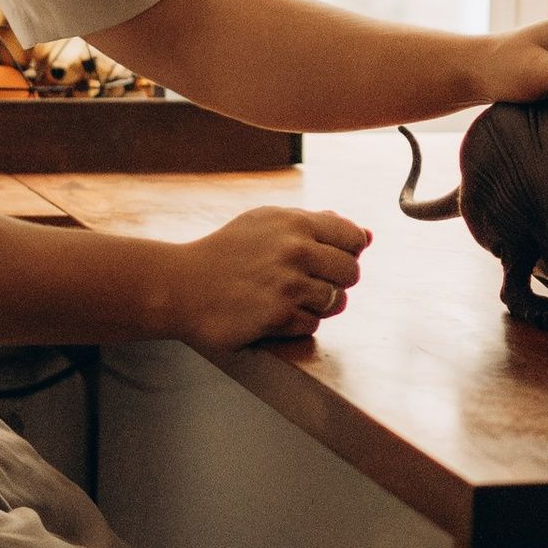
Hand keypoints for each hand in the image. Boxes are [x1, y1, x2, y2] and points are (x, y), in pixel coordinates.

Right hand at [165, 207, 370, 349]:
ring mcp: (288, 284)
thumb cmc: (225, 253)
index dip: (346, 252)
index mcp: (296, 222)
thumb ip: (316, 224)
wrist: (181, 286)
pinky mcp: (278, 315)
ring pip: (337, 302)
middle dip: (335, 281)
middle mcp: (296, 250)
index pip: (353, 237)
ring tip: (288, 299)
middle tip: (305, 283)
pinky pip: (312, 325)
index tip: (325, 260)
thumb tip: (366, 235)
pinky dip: (297, 324)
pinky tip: (273, 314)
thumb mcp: (266, 223)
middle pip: (352, 272)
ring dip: (317, 305)